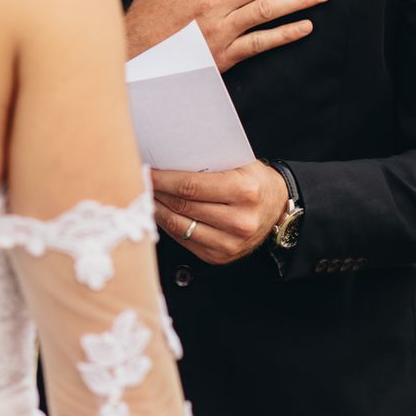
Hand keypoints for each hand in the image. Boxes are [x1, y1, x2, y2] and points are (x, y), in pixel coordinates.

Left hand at [151, 162, 290, 264]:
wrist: (277, 208)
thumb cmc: (253, 181)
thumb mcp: (238, 163)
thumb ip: (207, 163)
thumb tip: (165, 158)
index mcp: (244, 191)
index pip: (190, 186)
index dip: (162, 179)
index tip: (144, 170)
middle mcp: (239, 220)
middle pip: (182, 205)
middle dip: (156, 192)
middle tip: (138, 180)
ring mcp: (230, 243)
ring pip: (179, 225)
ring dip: (157, 209)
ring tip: (145, 195)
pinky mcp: (220, 257)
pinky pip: (184, 240)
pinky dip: (167, 225)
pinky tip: (159, 212)